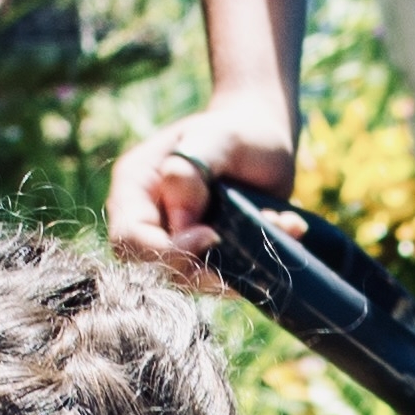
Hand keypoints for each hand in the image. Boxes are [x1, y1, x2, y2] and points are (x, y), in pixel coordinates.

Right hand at [108, 92, 298, 286]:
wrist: (263, 141)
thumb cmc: (238, 132)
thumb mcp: (218, 138)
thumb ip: (191, 171)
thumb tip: (182, 221)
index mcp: (135, 188)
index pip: (130, 238)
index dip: (165, 250)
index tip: (210, 236)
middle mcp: (149, 222)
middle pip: (154, 270)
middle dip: (202, 272)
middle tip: (246, 253)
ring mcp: (175, 244)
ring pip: (190, 282)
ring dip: (236, 269)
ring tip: (279, 224)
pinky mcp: (203, 260)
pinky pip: (220, 279)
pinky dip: (253, 267)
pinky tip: (285, 229)